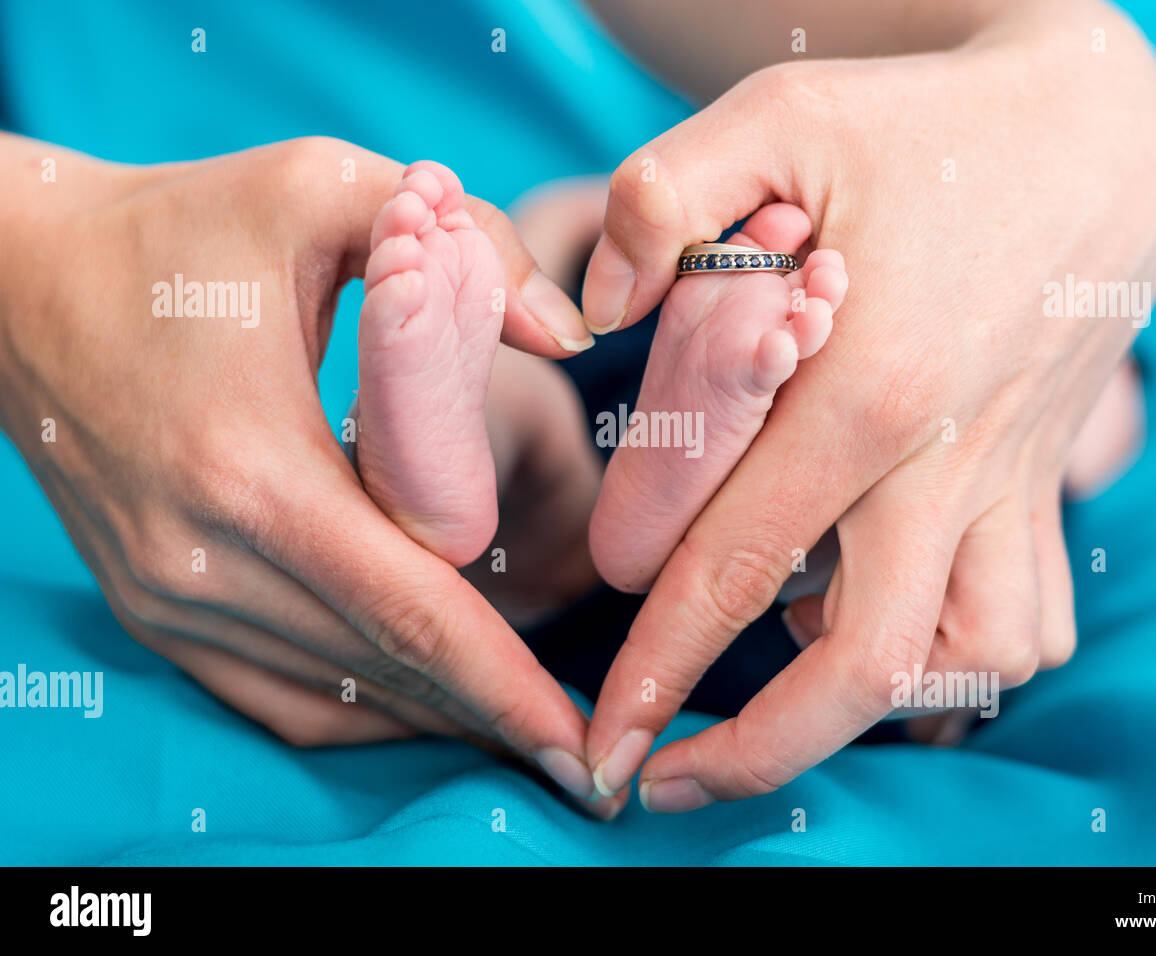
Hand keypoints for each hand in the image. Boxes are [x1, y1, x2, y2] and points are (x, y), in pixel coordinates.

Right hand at [0, 135, 619, 814]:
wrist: (17, 281)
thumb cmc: (175, 230)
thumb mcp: (318, 191)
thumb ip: (467, 247)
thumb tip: (568, 336)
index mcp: (248, 465)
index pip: (409, 606)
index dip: (505, 680)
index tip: (583, 735)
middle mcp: (199, 557)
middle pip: (381, 666)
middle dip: (492, 717)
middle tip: (584, 758)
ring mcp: (165, 596)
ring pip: (330, 695)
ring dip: (433, 719)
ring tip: (522, 736)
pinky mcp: (150, 607)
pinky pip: (269, 694)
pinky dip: (357, 712)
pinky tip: (424, 711)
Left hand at [581, 3, 1155, 808]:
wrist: (1090, 136)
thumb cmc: (920, 127)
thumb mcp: (776, 118)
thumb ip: (660, 198)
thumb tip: (593, 314)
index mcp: (868, 384)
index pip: (735, 557)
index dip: (655, 650)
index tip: (602, 714)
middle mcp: (946, 458)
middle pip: (857, 663)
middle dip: (747, 750)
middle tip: (655, 782)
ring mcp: (1007, 482)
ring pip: (965, 660)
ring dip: (867, 704)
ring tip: (778, 685)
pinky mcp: (1043, 486)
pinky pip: (1029, 620)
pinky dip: (954, 657)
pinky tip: (876, 617)